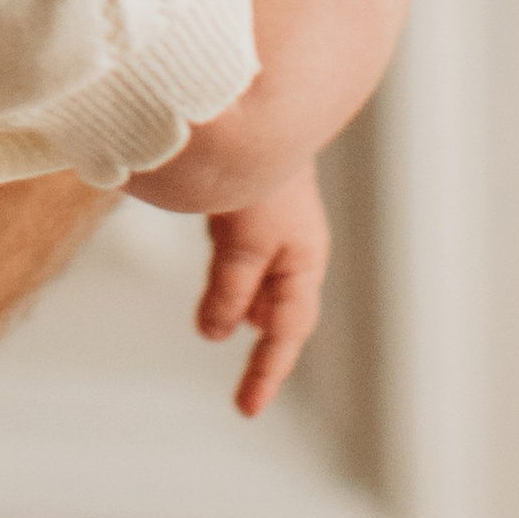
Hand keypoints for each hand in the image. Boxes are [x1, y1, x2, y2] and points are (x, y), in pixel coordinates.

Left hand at [198, 168, 331, 414]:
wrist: (261, 106)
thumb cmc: (262, 175)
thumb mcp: (245, 243)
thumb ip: (230, 289)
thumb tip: (216, 334)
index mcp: (302, 260)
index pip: (286, 331)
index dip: (266, 372)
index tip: (247, 411)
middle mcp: (293, 244)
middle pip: (279, 309)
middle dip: (263, 345)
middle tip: (247, 390)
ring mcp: (272, 221)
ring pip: (258, 278)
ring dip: (241, 305)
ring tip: (228, 330)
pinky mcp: (249, 199)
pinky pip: (239, 247)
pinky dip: (227, 268)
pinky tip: (216, 265)